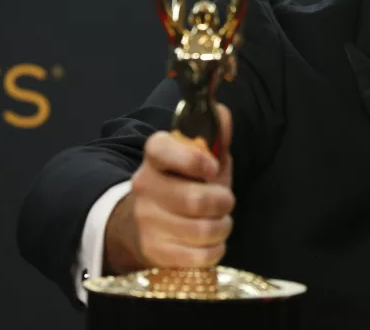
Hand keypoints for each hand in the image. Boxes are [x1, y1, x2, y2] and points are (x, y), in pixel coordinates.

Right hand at [104, 104, 234, 273]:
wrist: (147, 220)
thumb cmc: (185, 181)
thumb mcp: (202, 156)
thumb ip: (215, 135)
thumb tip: (222, 113)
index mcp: (156, 155)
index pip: (164, 150)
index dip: (193, 160)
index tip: (212, 168)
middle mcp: (144, 186)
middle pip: (194, 200)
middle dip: (222, 202)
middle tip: (225, 201)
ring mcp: (146, 221)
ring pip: (201, 230)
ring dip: (222, 227)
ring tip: (219, 221)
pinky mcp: (153, 251)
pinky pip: (199, 256)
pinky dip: (214, 250)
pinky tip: (210, 241)